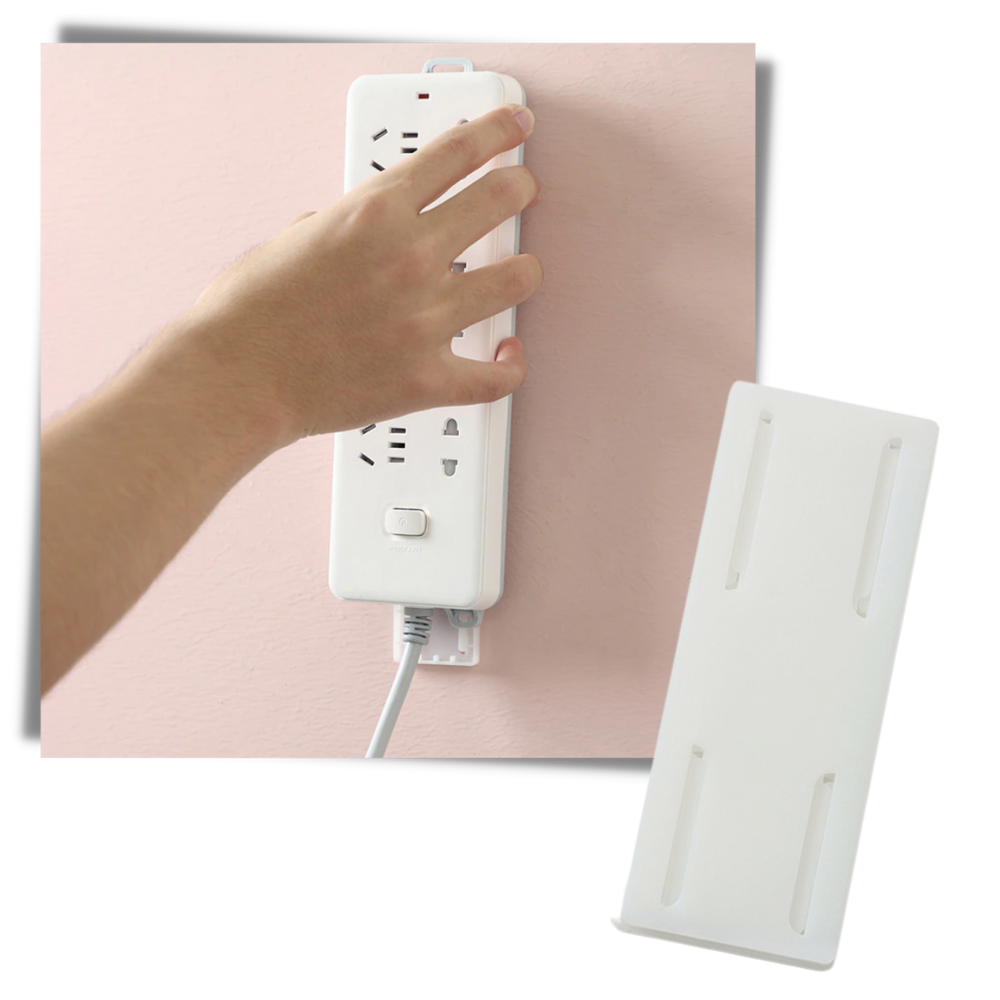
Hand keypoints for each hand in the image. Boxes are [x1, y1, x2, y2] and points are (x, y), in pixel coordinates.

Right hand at [179, 103, 541, 447]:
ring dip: (524, 271)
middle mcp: (408, 257)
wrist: (235, 377)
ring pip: (517, 280)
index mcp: (373, 211)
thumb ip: (342, 226)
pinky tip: (506, 355)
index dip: (498, 130)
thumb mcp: (293, 237)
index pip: (457, 150)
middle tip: (523, 190)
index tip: (516, 126)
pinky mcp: (426, 378)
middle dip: (520, 187)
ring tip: (520, 271)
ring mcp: (423, 319)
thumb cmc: (249, 312)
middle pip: (501, 199)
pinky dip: (507, 367)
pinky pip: (495, 377)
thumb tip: (357, 230)